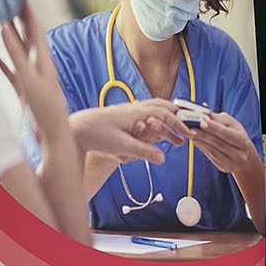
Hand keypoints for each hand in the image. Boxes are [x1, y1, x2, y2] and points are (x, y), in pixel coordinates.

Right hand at [0, 6, 71, 125]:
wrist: (52, 137)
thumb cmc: (44, 109)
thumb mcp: (28, 79)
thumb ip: (16, 54)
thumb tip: (6, 27)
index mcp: (43, 61)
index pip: (35, 29)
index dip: (27, 12)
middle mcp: (40, 68)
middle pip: (28, 38)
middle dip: (20, 19)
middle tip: (12, 1)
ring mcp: (32, 80)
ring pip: (21, 54)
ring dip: (13, 39)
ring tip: (3, 23)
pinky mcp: (26, 93)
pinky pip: (13, 75)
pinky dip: (6, 65)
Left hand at [68, 100, 188, 166]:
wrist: (75, 128)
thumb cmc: (96, 135)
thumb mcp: (121, 146)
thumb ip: (143, 151)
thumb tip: (163, 158)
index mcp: (137, 113)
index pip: (165, 115)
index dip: (179, 124)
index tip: (189, 135)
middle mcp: (134, 109)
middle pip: (162, 106)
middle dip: (177, 116)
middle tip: (190, 127)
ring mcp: (128, 111)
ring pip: (154, 109)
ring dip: (167, 119)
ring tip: (176, 136)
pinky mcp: (122, 117)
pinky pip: (145, 115)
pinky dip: (155, 121)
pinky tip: (157, 131)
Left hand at [186, 109, 260, 177]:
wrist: (247, 160)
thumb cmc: (238, 137)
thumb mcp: (233, 126)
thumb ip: (219, 119)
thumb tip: (204, 110)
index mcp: (242, 141)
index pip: (227, 134)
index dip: (214, 127)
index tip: (202, 121)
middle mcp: (238, 154)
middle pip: (218, 143)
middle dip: (203, 134)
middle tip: (191, 127)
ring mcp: (230, 163)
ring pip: (212, 150)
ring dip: (199, 141)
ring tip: (190, 132)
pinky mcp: (222, 167)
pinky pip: (210, 156)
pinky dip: (201, 147)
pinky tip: (195, 140)